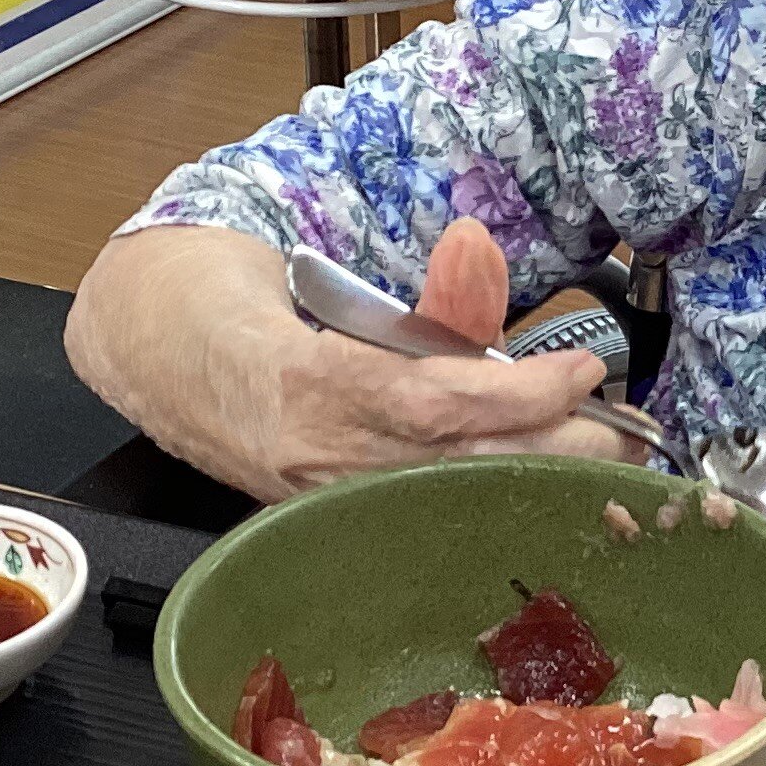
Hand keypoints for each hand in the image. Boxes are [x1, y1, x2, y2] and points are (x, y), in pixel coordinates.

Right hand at [68, 218, 645, 502]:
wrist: (142, 343)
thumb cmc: (228, 297)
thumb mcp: (316, 278)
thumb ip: (411, 289)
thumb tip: (482, 255)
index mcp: (300, 383)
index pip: (428, 404)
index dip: (513, 396)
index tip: (580, 371)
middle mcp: (308, 455)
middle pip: (451, 466)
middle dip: (548, 451)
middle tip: (623, 431)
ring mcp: (314, 494)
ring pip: (442, 496)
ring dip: (531, 478)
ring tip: (600, 455)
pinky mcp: (321, 510)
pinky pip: (416, 505)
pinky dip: (484, 494)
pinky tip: (532, 481)